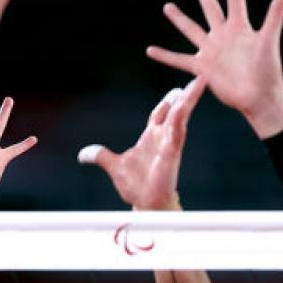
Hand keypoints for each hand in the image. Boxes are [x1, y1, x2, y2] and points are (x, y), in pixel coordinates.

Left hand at [77, 79, 203, 208]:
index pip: (161, 113)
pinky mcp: (171, 155)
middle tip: (199, 78)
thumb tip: (83, 155)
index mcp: (151, 137)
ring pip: (180, 118)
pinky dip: (179, 122)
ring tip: (198, 84)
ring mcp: (169, 145)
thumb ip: (101, 156)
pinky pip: (176, 135)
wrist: (144, 204)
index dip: (169, 101)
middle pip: (176, 111)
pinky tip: (183, 110)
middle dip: (187, 95)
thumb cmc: (135, 186)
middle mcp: (163, 138)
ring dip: (188, 101)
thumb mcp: (114, 166)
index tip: (178, 88)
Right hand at [145, 0, 282, 138]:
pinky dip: (165, 56)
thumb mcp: (269, 40)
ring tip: (168, 6)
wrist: (259, 97)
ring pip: (192, 30)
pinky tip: (151, 50)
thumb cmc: (268, 70)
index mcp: (240, 27)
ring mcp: (211, 51)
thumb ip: (274, 16)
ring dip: (180, 19)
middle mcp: (224, 35)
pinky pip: (180, 60)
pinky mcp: (202, 68)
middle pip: (210, 8)